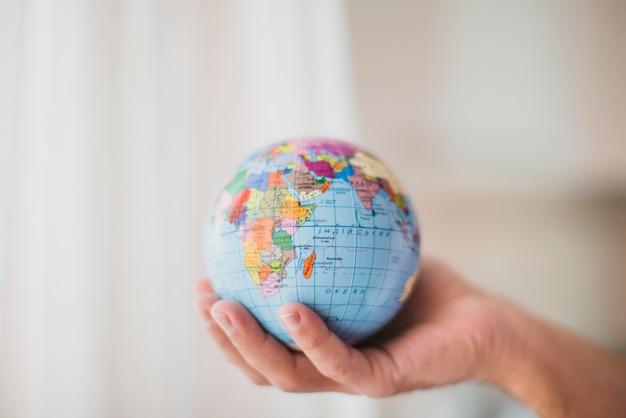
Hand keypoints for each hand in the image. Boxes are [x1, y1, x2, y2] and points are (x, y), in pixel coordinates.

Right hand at [194, 256, 503, 396]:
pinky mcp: (382, 381)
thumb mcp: (373, 251)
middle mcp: (329, 364)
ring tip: (220, 310)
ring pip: (288, 373)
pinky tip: (291, 308)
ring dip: (249, 345)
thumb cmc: (427, 288)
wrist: (485, 322)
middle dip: (224, 337)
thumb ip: (335, 232)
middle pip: (262, 364)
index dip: (226, 321)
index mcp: (320, 341)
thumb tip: (298, 189)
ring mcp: (353, 376)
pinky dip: (311, 339)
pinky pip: (339, 363)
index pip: (263, 340)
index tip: (203, 282)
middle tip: (200, 297)